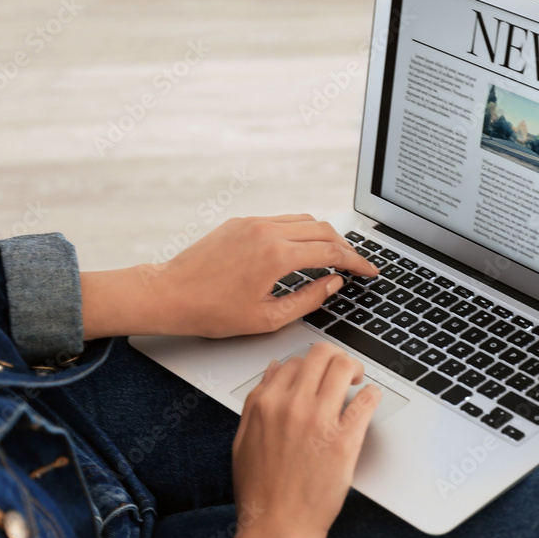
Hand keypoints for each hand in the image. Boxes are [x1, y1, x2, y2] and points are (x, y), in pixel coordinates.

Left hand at [80, 214, 378, 338]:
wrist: (169, 294)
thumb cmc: (211, 311)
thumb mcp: (267, 318)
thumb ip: (308, 299)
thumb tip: (332, 284)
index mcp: (277, 255)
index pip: (332, 252)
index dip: (357, 262)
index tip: (369, 271)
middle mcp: (268, 231)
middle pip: (324, 229)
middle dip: (345, 247)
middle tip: (356, 265)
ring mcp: (254, 222)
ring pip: (304, 219)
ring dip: (324, 235)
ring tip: (333, 256)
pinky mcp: (242, 222)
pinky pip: (282, 219)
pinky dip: (300, 231)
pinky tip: (301, 249)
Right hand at [213, 343, 380, 537]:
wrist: (278, 527)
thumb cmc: (260, 491)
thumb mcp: (243, 440)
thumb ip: (256, 400)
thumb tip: (274, 369)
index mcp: (265, 404)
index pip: (294, 362)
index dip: (310, 366)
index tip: (319, 375)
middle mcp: (291, 406)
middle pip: (321, 355)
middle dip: (336, 357)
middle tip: (344, 371)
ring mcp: (318, 421)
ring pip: (343, 368)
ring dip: (354, 368)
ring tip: (357, 380)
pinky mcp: (344, 440)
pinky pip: (366, 401)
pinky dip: (372, 394)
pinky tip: (370, 399)